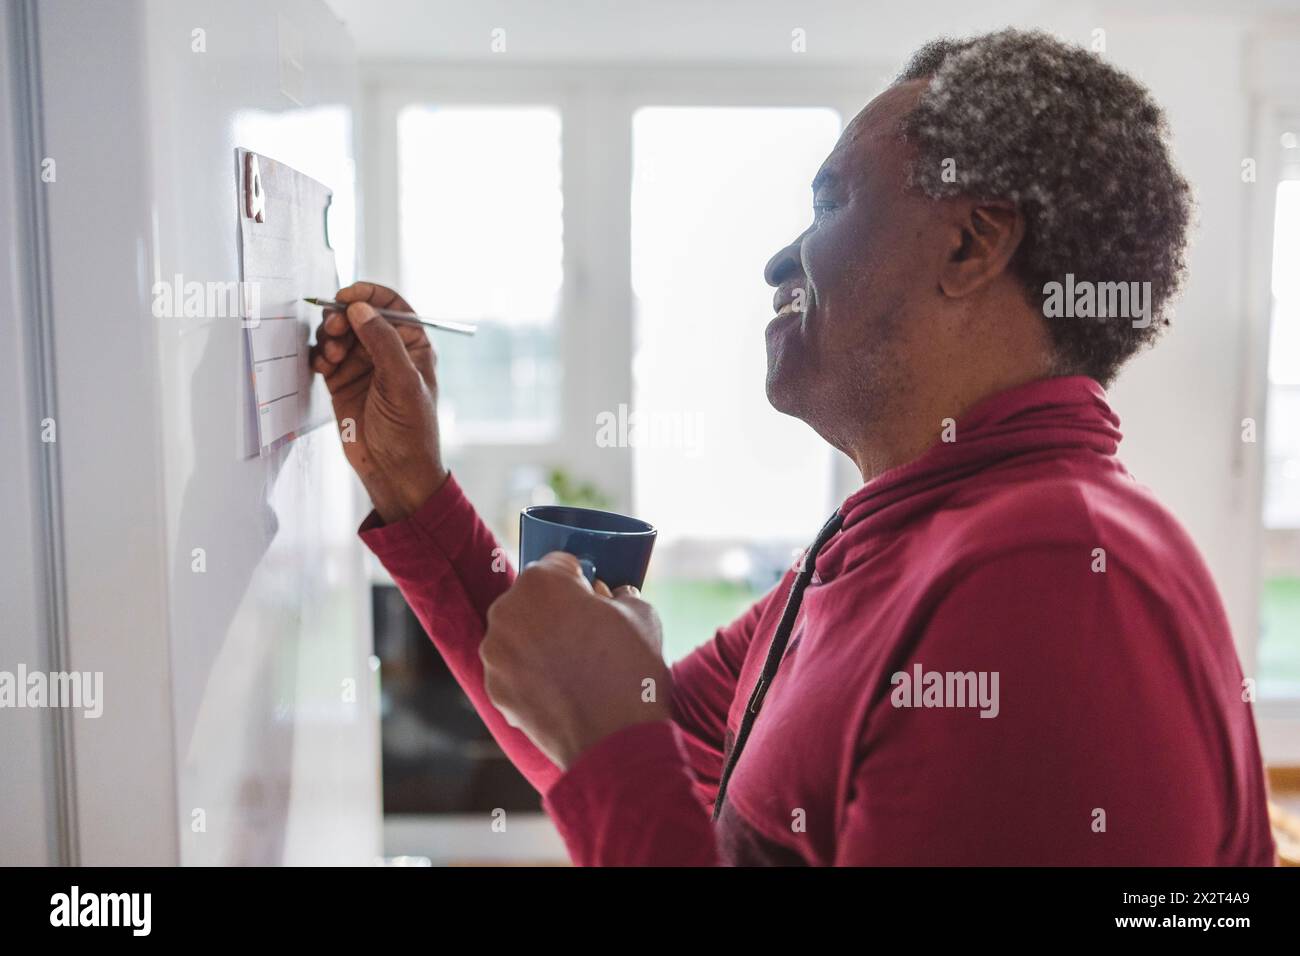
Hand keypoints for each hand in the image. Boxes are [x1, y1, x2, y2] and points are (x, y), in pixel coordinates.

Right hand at [310, 281, 446, 522]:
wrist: (394, 471)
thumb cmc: (410, 431)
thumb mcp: (402, 383)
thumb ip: (382, 343)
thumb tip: (361, 309)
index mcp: (413, 345)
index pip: (391, 305)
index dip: (369, 293)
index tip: (347, 296)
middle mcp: (387, 350)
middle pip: (358, 315)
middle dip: (343, 317)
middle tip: (335, 329)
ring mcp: (363, 365)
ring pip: (338, 333)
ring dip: (330, 337)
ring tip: (332, 357)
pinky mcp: (341, 381)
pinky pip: (323, 355)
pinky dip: (318, 355)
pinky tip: (322, 366)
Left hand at [481, 553, 670, 769]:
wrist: (615, 744)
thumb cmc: (631, 672)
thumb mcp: (642, 615)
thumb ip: (620, 595)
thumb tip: (613, 598)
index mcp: (540, 582)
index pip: (560, 565)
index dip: (583, 580)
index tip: (597, 598)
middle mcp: (506, 612)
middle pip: (534, 598)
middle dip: (557, 610)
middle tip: (589, 633)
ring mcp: (495, 654)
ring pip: (520, 634)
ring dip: (542, 641)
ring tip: (577, 666)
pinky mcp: (494, 690)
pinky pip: (515, 669)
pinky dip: (533, 674)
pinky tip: (563, 690)